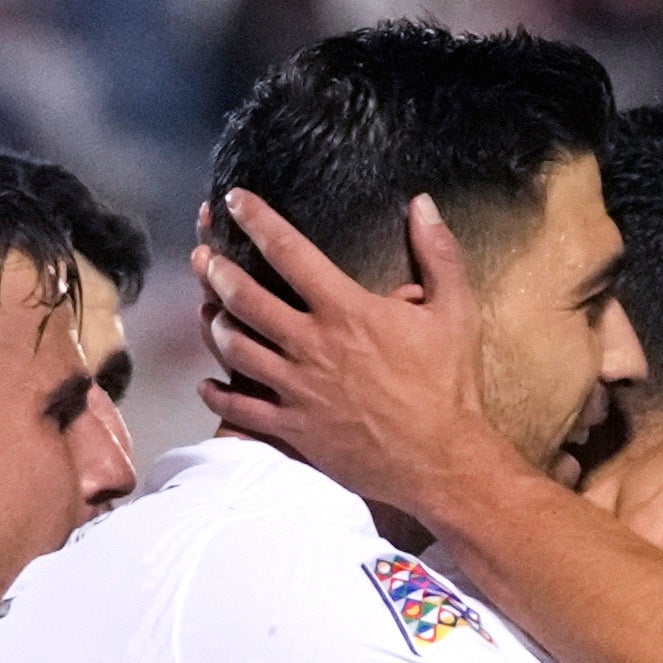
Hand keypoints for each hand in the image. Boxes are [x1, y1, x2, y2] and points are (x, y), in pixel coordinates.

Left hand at [196, 188, 516, 523]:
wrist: (442, 460)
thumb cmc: (448, 387)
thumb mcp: (456, 312)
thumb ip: (438, 254)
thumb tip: (423, 203)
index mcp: (346, 311)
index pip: (289, 252)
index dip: (256, 220)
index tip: (234, 201)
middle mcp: (311, 345)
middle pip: (245, 298)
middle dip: (218, 271)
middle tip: (206, 257)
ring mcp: (297, 388)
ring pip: (234, 348)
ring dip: (213, 325)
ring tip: (207, 310)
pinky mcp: (293, 428)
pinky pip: (240, 408)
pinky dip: (218, 393)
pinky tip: (208, 383)